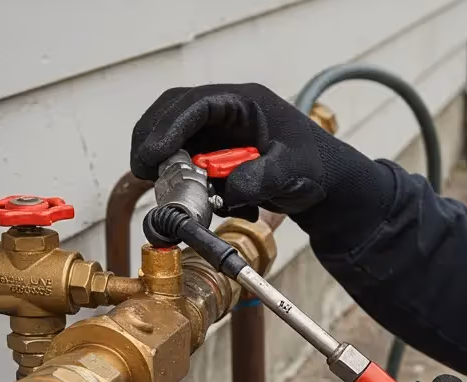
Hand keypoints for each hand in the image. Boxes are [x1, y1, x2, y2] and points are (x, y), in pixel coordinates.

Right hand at [130, 83, 394, 249]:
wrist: (324, 184)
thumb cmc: (315, 168)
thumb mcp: (293, 172)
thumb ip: (262, 178)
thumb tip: (228, 190)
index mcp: (245, 102)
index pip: (197, 104)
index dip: (171, 125)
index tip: (155, 152)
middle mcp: (225, 111)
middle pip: (174, 112)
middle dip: (153, 137)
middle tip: (143, 169)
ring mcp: (216, 131)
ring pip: (173, 135)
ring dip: (161, 159)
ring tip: (160, 184)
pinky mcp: (211, 152)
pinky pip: (183, 158)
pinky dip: (177, 175)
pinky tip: (186, 195)